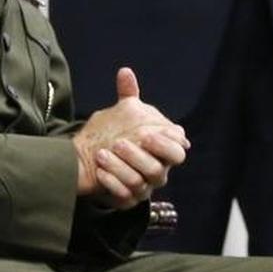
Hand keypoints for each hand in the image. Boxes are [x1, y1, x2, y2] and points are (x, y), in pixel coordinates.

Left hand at [72, 67, 188, 206]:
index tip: (145, 134)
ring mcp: (143, 188)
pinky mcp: (127, 200)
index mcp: (162, 150)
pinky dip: (111, 182)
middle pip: (159, 170)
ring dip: (120, 167)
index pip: (177, 151)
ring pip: (139, 183)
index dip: (165, 144)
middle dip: (140, 157)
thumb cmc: (117, 134)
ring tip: (102, 153)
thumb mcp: (123, 114)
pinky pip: (123, 196)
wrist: (95, 158)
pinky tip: (100, 170)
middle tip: (119, 142)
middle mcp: (157, 172)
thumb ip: (128, 95)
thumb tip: (125, 72)